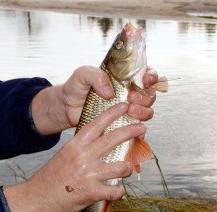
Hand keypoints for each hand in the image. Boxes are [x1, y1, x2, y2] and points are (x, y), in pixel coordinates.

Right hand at [3, 103, 146, 211]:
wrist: (36, 197)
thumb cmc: (51, 176)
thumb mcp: (65, 154)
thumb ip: (82, 147)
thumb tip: (100, 143)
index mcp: (75, 145)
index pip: (96, 124)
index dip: (112, 113)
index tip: (123, 106)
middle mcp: (83, 156)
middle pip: (113, 139)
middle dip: (131, 131)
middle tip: (142, 127)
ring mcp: (88, 174)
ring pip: (120, 166)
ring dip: (127, 168)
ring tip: (127, 169)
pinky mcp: (91, 192)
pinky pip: (115, 190)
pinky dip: (118, 192)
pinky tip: (116, 190)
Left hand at [31, 66, 157, 135]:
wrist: (66, 107)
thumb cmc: (75, 88)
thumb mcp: (83, 75)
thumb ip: (96, 76)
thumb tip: (109, 92)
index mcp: (123, 79)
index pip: (145, 75)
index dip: (150, 76)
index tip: (145, 79)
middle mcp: (128, 94)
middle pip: (150, 95)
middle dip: (145, 97)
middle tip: (131, 97)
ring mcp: (125, 111)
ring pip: (147, 111)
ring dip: (143, 112)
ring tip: (130, 111)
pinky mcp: (120, 125)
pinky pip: (136, 130)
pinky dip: (140, 132)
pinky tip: (135, 131)